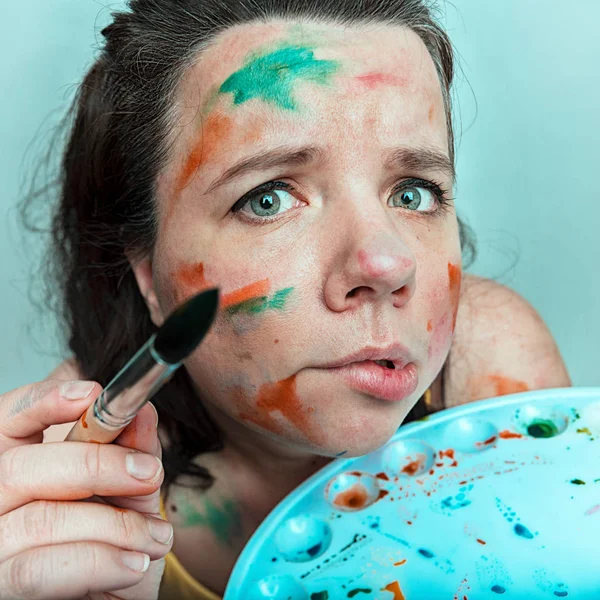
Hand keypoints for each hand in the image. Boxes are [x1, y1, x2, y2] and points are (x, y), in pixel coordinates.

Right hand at [0, 378, 171, 599]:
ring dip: (115, 525)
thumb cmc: (115, 544)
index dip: (41, 401)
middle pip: (22, 467)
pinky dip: (100, 561)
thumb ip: (132, 452)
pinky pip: (42, 568)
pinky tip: (134, 563)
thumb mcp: (130, 494)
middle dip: (96, 465)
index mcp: (19, 469)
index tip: (91, 394)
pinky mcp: (3, 588)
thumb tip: (142, 412)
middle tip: (149, 472)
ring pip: (42, 519)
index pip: (8, 421)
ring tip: (157, 536)